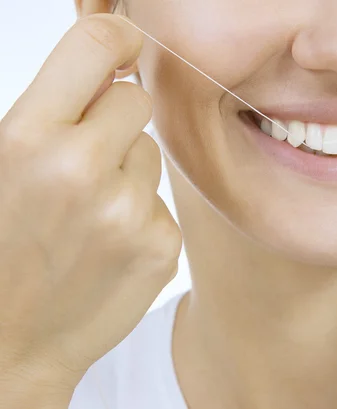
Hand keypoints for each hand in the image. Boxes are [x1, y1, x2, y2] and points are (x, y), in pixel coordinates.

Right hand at [0, 13, 181, 404]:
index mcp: (26, 137)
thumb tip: (108, 65)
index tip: (124, 46)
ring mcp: (128, 210)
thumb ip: (50, 112)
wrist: (8, 343)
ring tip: (89, 213)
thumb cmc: (0, 246)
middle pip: (137, 100)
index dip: (116, 38)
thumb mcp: (1, 164)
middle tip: (85, 160)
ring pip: (152, 153)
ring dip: (128, 171)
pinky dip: (142, 215)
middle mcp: (80, 168)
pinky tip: (108, 245)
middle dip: (116, 120)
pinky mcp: (161, 245)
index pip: (96, 45)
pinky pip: (163, 201)